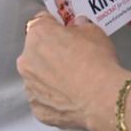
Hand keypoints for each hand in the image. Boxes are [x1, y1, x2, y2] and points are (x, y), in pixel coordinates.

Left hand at [18, 13, 124, 130]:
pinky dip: (53, 100)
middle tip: (72, 59)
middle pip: (36, 51)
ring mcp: (30, 86)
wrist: (103, 99)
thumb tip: (78, 26)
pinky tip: (70, 99)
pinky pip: (43, 100)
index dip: (56, 26)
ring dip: (50, 77)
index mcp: (38, 34)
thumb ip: (80, 26)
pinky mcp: (37, 109)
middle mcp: (27, 59)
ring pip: (37, 77)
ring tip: (73, 82)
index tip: (64, 31)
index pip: (42, 22)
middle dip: (51, 53)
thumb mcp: (94, 32)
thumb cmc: (97, 63)